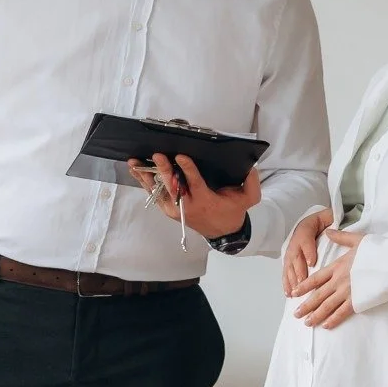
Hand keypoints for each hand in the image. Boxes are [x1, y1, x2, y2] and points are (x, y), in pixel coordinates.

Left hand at [128, 153, 261, 240]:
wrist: (221, 230)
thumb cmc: (232, 210)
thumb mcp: (248, 199)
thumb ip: (252, 184)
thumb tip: (250, 167)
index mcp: (205, 200)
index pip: (195, 183)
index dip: (188, 169)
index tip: (181, 156)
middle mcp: (187, 205)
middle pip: (173, 186)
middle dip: (165, 170)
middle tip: (158, 155)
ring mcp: (174, 208)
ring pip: (158, 190)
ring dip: (146, 175)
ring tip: (135, 162)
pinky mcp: (167, 208)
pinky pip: (153, 194)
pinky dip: (143, 181)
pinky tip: (135, 169)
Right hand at [283, 208, 333, 296]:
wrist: (314, 220)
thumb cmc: (324, 221)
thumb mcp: (328, 216)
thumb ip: (331, 221)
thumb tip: (332, 230)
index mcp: (306, 228)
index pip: (305, 239)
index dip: (308, 251)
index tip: (312, 262)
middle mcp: (295, 240)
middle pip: (296, 256)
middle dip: (299, 270)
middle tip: (302, 282)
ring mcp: (291, 251)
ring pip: (289, 265)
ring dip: (291, 279)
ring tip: (295, 291)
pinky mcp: (289, 260)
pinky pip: (286, 271)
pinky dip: (286, 283)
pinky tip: (288, 293)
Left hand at [291, 229, 362, 327]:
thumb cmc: (378, 250)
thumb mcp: (357, 240)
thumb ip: (341, 237)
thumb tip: (328, 230)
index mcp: (337, 266)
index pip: (316, 278)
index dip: (304, 286)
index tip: (294, 292)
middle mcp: (339, 280)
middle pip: (318, 295)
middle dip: (306, 306)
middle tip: (295, 314)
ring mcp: (348, 291)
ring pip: (327, 306)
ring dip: (316, 315)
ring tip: (307, 323)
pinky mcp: (358, 300)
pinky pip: (343, 312)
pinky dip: (334, 319)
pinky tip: (326, 326)